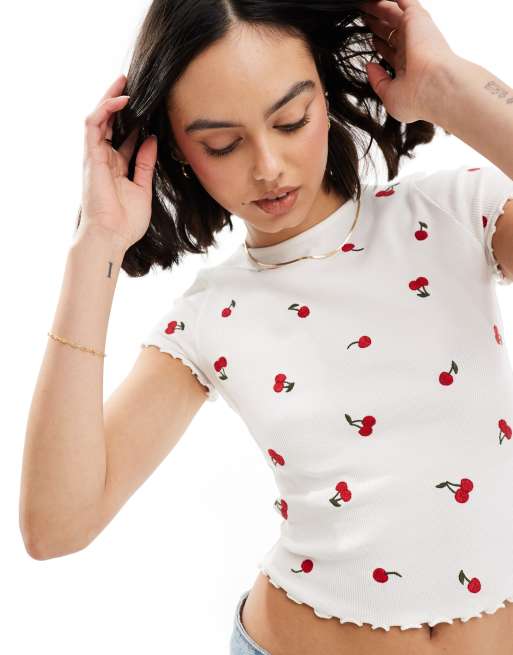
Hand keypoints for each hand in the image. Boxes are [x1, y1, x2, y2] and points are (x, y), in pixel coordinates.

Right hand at [76, 74, 157, 249]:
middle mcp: (104, 158)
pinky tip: (122, 100)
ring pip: (99, 118)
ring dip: (110, 98)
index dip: (134, 119)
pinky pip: (93, 125)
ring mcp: (95, 156)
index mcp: (117, 166)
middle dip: (119, 101)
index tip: (148, 105)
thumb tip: (151, 139)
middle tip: (133, 81)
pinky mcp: (90, 157)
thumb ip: (145, 163)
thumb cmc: (126, 221)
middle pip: (110, 122)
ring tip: (124, 80)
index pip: (124, 135)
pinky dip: (106, 110)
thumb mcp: (143, 188)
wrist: (111, 237)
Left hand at [359, 0, 455, 123]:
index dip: (380, 45)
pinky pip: (405, 2)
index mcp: (407, 68)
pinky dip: (393, 0)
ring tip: (364, 4)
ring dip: (379, 8)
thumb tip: (370, 67)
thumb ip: (378, 81)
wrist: (436, 87)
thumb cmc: (419, 98)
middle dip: (377, 24)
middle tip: (364, 17)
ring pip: (393, 14)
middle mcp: (412, 49)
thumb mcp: (390, 96)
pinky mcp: (417, 19)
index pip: (391, 52)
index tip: (371, 39)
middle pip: (391, 32)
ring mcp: (415, 33)